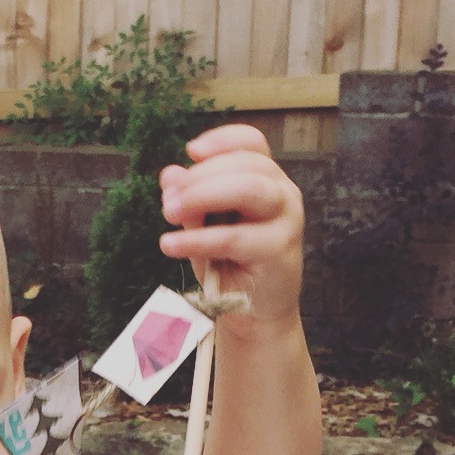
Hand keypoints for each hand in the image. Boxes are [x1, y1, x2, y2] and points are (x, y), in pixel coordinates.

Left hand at [157, 124, 304, 334]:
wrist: (256, 313)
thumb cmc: (230, 265)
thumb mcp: (204, 228)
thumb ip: (191, 202)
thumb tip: (169, 175)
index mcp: (266, 178)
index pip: (252, 143)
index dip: (222, 140)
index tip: (191, 151)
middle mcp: (282, 192)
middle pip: (246, 164)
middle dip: (200, 177)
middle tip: (167, 200)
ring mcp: (286, 219)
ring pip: (249, 189)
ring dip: (203, 196)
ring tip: (168, 213)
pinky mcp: (279, 250)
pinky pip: (235, 237)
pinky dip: (199, 240)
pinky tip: (171, 244)